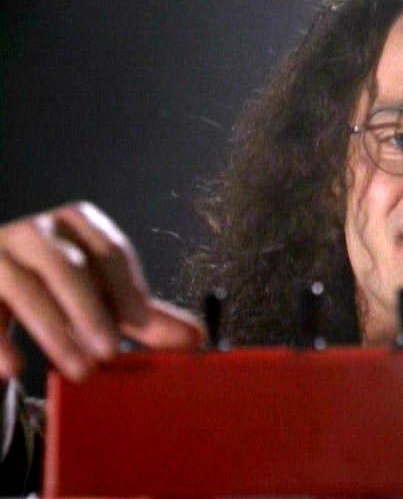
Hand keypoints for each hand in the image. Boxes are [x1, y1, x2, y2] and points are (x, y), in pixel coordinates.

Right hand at [0, 202, 204, 380]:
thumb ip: (142, 311)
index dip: (128, 289)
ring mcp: (0, 250)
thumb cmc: (61, 278)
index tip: (141, 323)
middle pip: (69, 267)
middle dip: (90, 311)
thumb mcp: (100, 287)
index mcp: (79, 224)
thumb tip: (193, 338)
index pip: (110, 252)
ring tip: (79, 368)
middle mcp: (39, 230)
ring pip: (25, 287)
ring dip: (53, 330)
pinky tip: (11, 368)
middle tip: (109, 351)